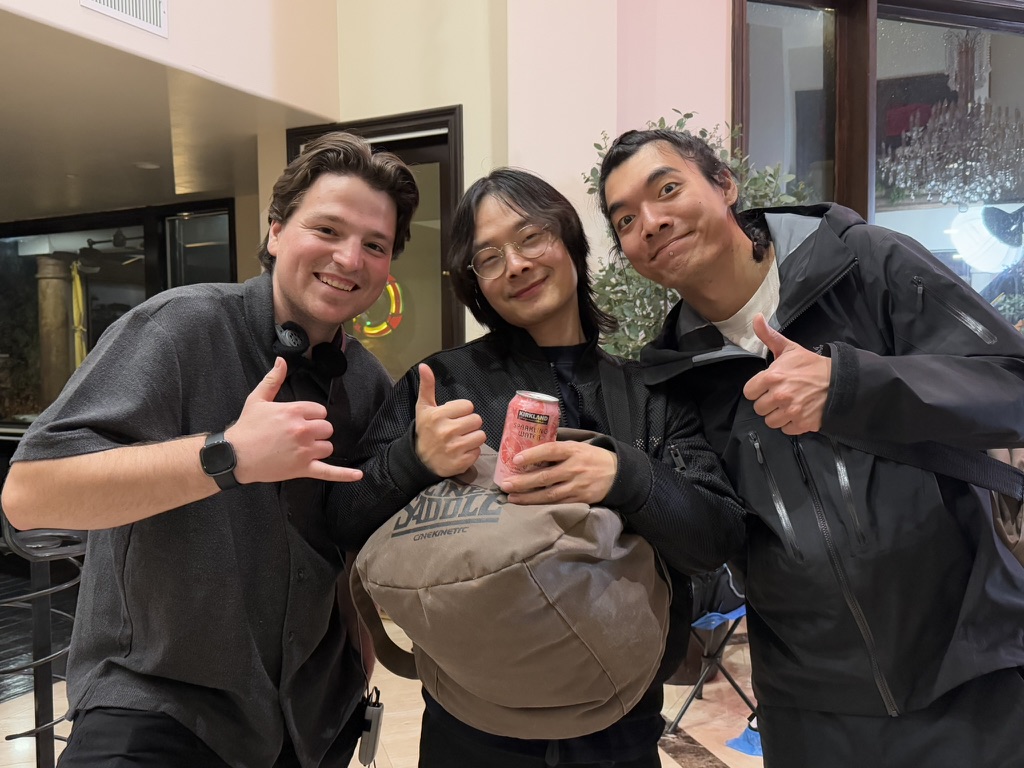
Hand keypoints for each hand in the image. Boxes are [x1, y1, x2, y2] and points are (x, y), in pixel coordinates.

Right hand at [226, 357, 363, 483]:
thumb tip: (282, 361)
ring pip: (328, 447)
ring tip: (301, 449)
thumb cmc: (246, 427)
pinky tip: (358, 475)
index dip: (312, 416)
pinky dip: (345, 474)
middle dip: (317, 431)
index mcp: (295, 411)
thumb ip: (273, 379)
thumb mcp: (257, 399)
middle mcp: (303, 430)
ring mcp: (305, 450)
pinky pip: (329, 472)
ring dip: (319, 447)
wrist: (234, 456)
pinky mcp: (303, 469)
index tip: (299, 420)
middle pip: (327, 428)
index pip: (321, 411)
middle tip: (299, 435)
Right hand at [414, 363, 486, 476]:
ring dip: (473, 438)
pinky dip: (471, 452)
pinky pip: (478, 451)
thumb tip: (424, 366)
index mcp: (438, 415)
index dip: (462, 411)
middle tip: (458, 429)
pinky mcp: (460, 463)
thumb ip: (427, 387)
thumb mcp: (423, 408)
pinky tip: (460, 452)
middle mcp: (446, 431)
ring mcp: (454, 448)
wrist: (419, 461)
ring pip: (481, 435)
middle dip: (469, 424)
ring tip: (461, 440)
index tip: (453, 417)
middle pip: (477, 420)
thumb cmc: (425, 431)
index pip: (468, 406)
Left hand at [499, 441, 616, 505]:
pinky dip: (542, 505)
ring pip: (549, 494)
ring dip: (528, 497)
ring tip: (512, 497)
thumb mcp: (578, 447)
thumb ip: (558, 449)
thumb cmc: (592, 457)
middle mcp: (574, 468)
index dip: (532, 455)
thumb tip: (530, 450)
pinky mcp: (580, 500)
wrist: (618, 474)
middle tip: (505, 484)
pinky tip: (529, 504)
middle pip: (545, 476)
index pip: (550, 451)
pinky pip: (558, 504)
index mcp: (573, 451)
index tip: (516, 459)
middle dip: (523, 482)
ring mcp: (577, 486)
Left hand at [742, 314, 830, 434]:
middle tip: (780, 395)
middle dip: (767, 402)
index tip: (767, 386)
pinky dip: (790, 424)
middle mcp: (779, 395)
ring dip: (777, 415)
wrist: (839, 381)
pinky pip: (785, 430)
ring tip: (788, 405)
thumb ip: (768, 336)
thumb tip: (756, 317)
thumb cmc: (811, 365)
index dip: (757, 389)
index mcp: (771, 377)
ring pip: (770, 421)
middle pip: (759, 408)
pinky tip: (797, 413)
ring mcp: (790, 411)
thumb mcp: (789, 348)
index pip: (749, 392)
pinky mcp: (801, 424)